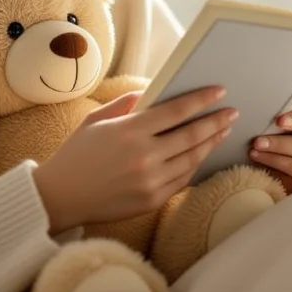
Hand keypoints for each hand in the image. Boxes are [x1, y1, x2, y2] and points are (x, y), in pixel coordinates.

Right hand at [33, 85, 236, 233]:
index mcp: (129, 131)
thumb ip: (126, 105)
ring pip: (192, 159)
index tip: (220, 91)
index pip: (176, 111)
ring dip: (210, 143)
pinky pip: (183, 179)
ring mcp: (150, 181)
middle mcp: (143, 156)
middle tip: (232, 112)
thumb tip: (152, 93)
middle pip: (191, 135)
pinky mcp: (151, 200)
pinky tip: (201, 153)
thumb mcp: (96, 120)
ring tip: (222, 131)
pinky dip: (195, 164)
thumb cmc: (76, 154)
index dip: (202, 100)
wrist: (60, 197)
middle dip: (216, 121)